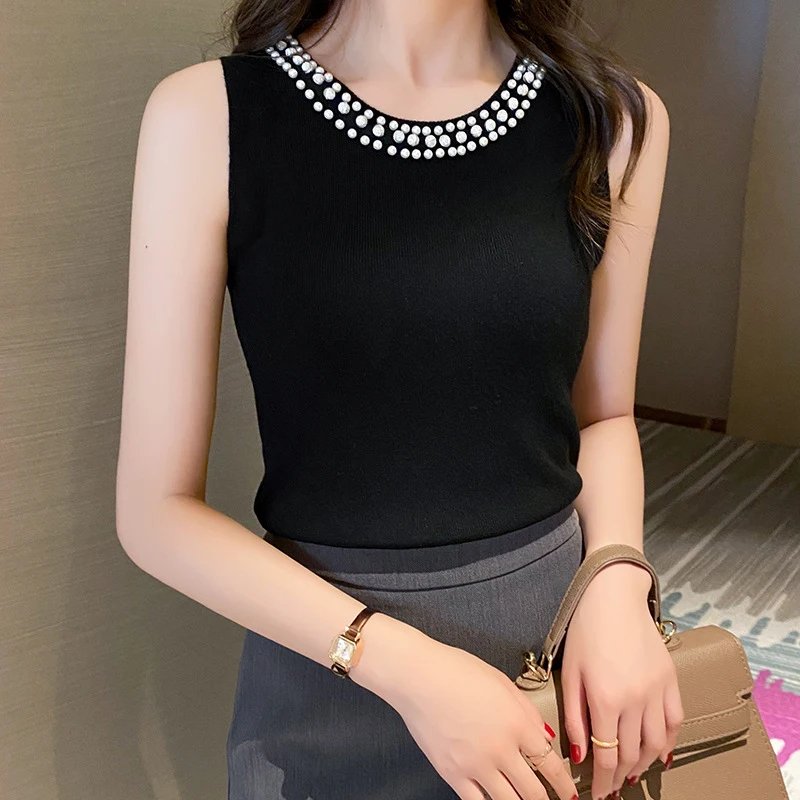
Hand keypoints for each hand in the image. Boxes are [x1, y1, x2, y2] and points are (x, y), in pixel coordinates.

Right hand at [352, 615, 578, 799]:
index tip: (570, 792)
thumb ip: (527, 710)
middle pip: (535, 791)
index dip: (564, 784)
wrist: (418, 676)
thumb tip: (544, 734)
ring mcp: (476, 764)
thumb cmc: (456, 670)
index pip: (551, 763)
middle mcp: (500, 748)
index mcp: (517, 722)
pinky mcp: (452, 773)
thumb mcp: (502, 682)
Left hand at [560, 561, 683, 798]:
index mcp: (605, 698)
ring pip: (657, 744)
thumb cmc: (584, 630)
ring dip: (644, 765)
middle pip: (633, 754)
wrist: (613, 596)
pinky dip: (668, 742)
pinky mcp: (671, 680)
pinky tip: (659, 752)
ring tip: (631, 774)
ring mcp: (657, 690)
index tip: (596, 795)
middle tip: (611, 788)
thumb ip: (574, 717)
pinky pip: (675, 722)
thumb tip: (579, 755)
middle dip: (620, 777)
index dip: (602, 781)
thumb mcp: (571, 673)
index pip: (607, 755)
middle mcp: (635, 699)